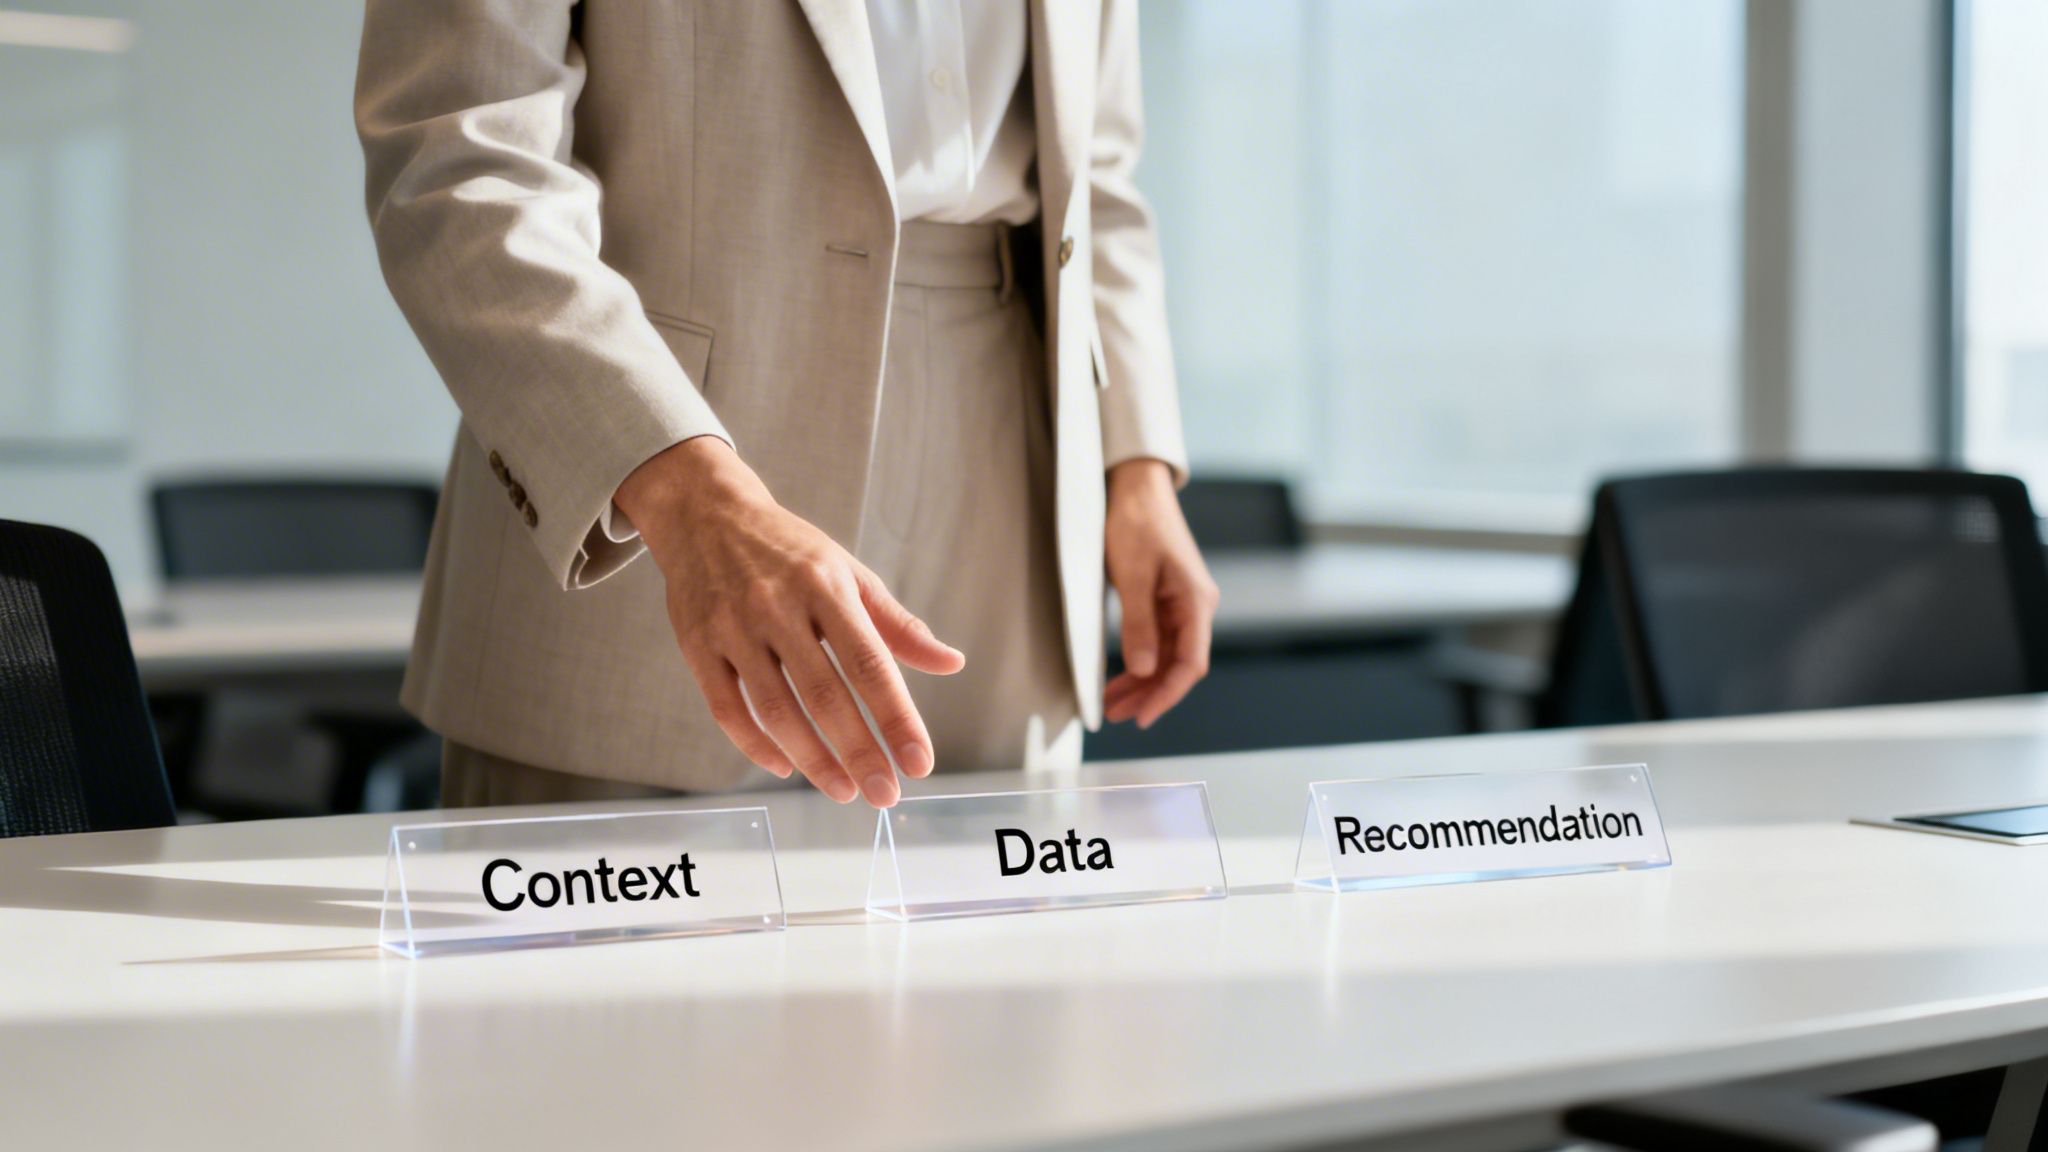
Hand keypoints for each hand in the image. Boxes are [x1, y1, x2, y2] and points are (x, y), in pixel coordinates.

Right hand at [615, 437, 964, 806]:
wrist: (705, 513)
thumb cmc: (789, 550)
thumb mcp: (849, 573)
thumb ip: (897, 625)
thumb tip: (951, 663)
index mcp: (826, 586)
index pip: (869, 663)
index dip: (896, 717)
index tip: (919, 761)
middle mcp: (778, 606)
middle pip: (824, 694)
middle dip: (859, 751)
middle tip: (885, 793)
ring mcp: (732, 627)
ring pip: (775, 708)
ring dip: (812, 758)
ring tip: (843, 790)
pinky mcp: (696, 645)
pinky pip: (726, 708)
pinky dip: (756, 745)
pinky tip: (787, 766)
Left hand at [1103, 459, 1218, 727]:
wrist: (1135, 487)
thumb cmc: (1137, 522)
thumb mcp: (1132, 574)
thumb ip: (1139, 624)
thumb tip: (1144, 670)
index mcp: (1196, 601)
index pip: (1191, 663)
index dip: (1167, 694)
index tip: (1142, 717)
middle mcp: (1194, 607)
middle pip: (1178, 665)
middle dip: (1149, 694)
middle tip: (1117, 717)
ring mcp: (1180, 605)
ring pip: (1165, 657)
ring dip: (1141, 682)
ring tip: (1112, 705)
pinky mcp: (1163, 601)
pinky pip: (1154, 641)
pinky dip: (1137, 662)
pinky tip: (1119, 678)